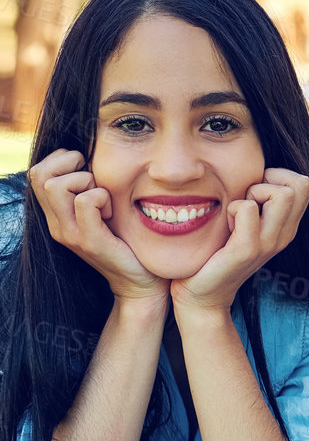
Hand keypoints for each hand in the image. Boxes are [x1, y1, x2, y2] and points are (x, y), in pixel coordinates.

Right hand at [27, 149, 164, 302]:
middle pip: (39, 174)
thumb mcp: (104, 211)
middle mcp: (57, 223)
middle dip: (70, 164)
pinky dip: (103, 197)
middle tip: (95, 180)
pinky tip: (113, 212)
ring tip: (105, 199)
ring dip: (87, 181)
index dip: (63, 160)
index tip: (89, 173)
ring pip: (57, 184)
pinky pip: (85, 201)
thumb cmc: (128, 241)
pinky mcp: (89, 240)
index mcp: (57, 215)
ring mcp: (69, 233)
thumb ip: (91, 189)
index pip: (37, 172)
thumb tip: (91, 157)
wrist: (140, 283)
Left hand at [170, 169, 308, 315]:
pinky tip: (224, 227)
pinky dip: (232, 208)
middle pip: (300, 184)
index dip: (279, 177)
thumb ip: (258, 202)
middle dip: (269, 181)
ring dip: (253, 192)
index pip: (305, 183)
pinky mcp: (248, 249)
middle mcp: (284, 235)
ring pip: (282, 193)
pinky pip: (247, 208)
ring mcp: (269, 243)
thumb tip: (261, 170)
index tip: (254, 193)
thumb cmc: (216, 252)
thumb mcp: (245, 224)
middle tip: (246, 200)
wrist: (202, 294)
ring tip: (237, 213)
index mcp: (287, 227)